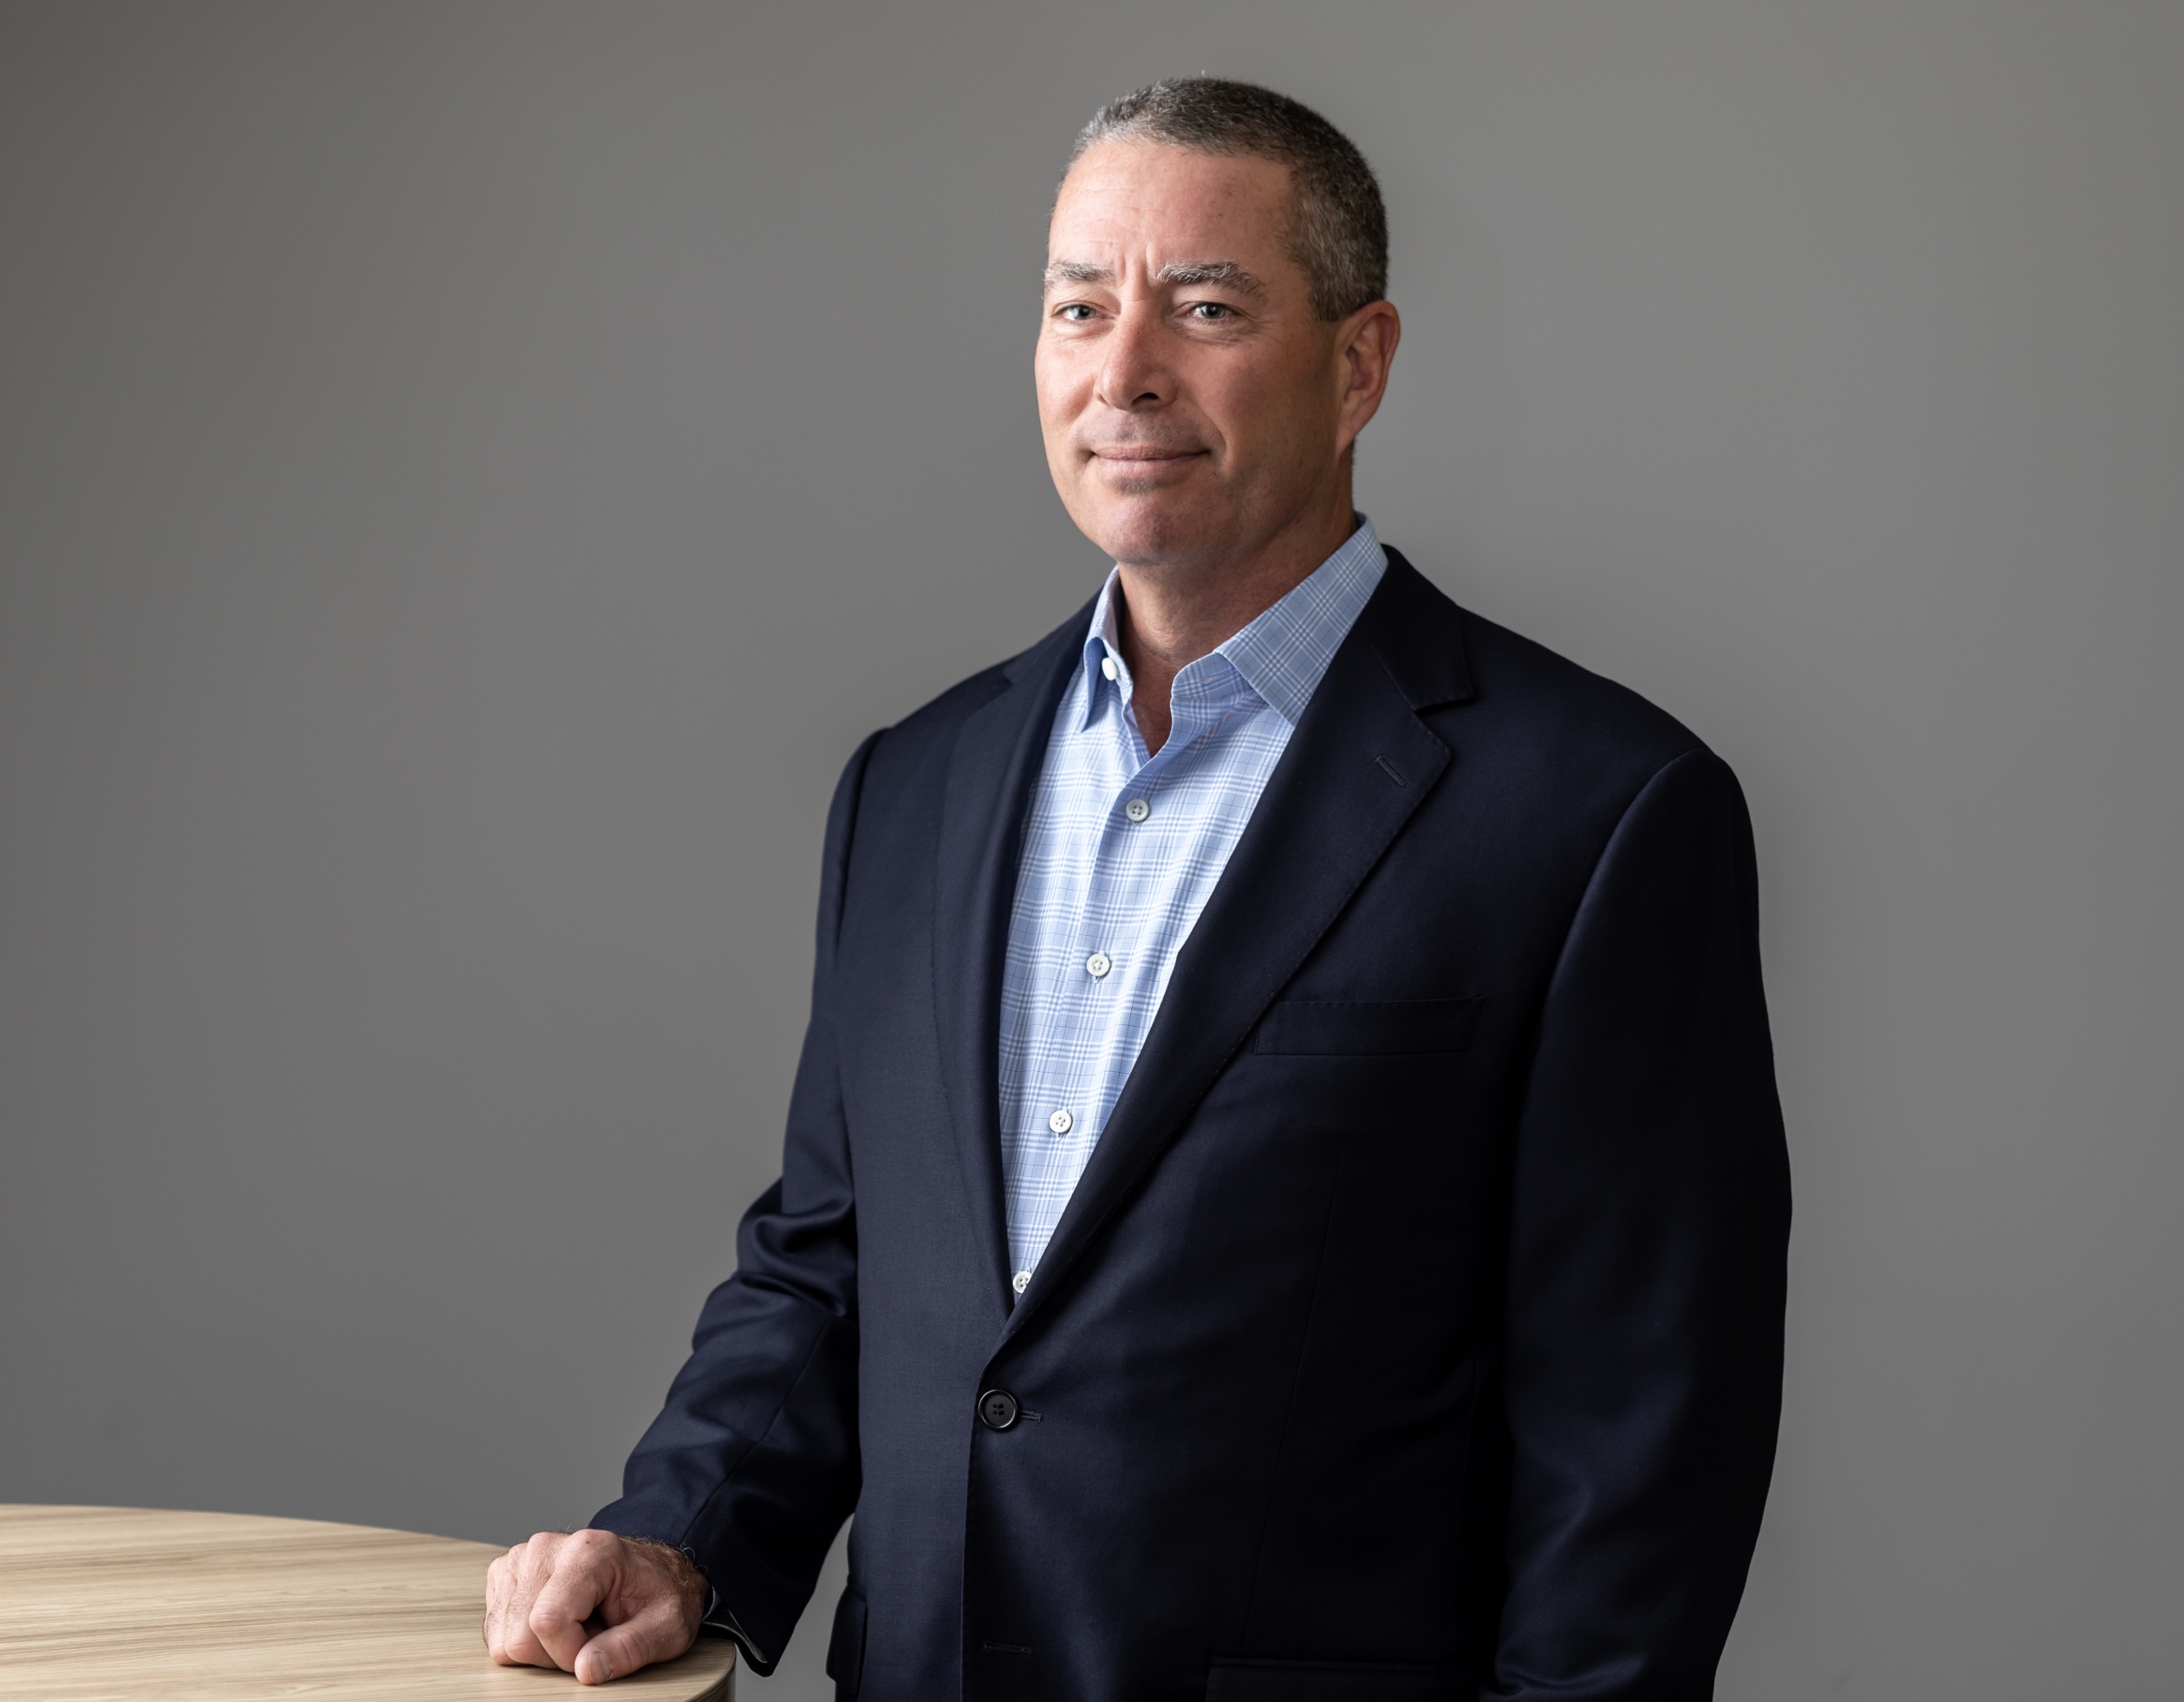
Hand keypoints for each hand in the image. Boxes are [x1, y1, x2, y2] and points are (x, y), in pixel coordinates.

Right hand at [483, 1528, 706, 1684]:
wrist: (652, 1572)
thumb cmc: (659, 1596)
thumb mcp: (668, 1627)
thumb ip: (630, 1649)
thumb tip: (585, 1670)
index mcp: (590, 1551)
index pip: (548, 1621)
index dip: (569, 1653)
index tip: (598, 1649)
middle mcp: (547, 1547)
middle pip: (519, 1635)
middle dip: (554, 1653)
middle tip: (591, 1636)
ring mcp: (521, 1558)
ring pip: (502, 1637)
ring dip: (539, 1647)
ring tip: (577, 1626)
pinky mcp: (506, 1573)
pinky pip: (495, 1630)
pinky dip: (524, 1637)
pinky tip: (557, 1622)